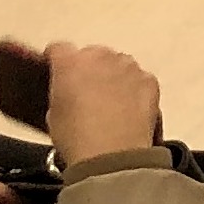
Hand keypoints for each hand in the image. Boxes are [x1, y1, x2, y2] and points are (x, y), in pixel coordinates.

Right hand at [40, 42, 164, 166]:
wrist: (111, 154)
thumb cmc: (75, 138)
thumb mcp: (54, 114)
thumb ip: (61, 92)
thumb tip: (68, 91)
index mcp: (71, 63)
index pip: (59, 49)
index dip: (56, 59)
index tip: (56, 70)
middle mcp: (101, 57)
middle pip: (92, 54)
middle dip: (88, 68)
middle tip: (86, 93)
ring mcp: (129, 66)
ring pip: (119, 63)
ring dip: (114, 76)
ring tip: (111, 103)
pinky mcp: (149, 80)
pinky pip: (139, 78)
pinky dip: (135, 89)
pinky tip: (130, 109)